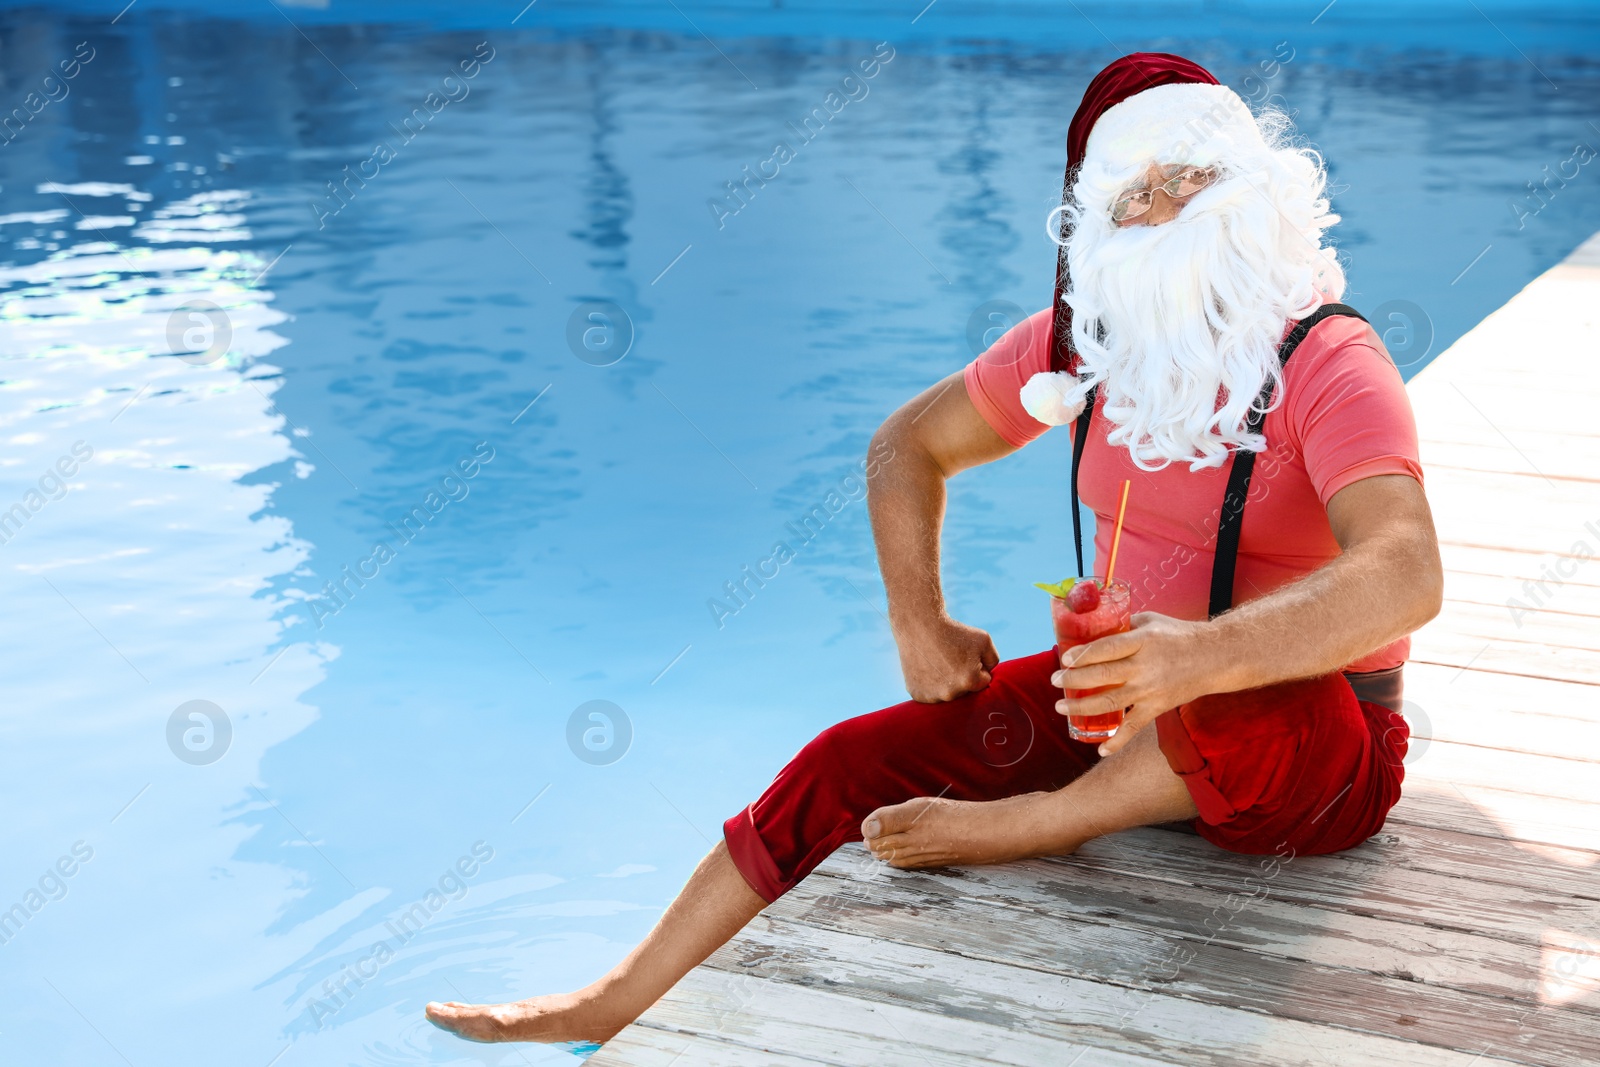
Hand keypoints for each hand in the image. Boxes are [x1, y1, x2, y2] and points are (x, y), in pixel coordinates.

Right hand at [895, 614, 999, 702]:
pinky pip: (931, 694)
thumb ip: (993, 660)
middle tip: (950, 657)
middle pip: (965, 690)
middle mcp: (950, 694)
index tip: (964, 654)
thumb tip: (987, 676)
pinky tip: (927, 669)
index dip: (977, 666)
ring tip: (938, 662)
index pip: (983, 681)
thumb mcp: (984, 640)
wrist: (919, 625)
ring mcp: (932, 696)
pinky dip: (930, 685)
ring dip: (946, 683)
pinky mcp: (917, 694)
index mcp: (969, 681)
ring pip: (948, 694)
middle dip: (962, 676)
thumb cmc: (953, 631)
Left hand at [1052, 612, 1217, 755]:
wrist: (1215, 657)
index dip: (1083, 655)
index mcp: (1143, 641)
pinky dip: (1117, 741)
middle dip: (1074, 680)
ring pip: (1111, 702)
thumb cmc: (1179, 635)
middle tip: (1055, 681)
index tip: (1065, 659)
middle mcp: (1145, 667)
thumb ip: (1123, 626)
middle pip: (1103, 675)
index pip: (1107, 648)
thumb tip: (1093, 629)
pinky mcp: (1157, 708)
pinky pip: (1134, 727)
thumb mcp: (1150, 621)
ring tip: (1062, 707)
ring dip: (1083, 708)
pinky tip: (1100, 749)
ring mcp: (1151, 690)